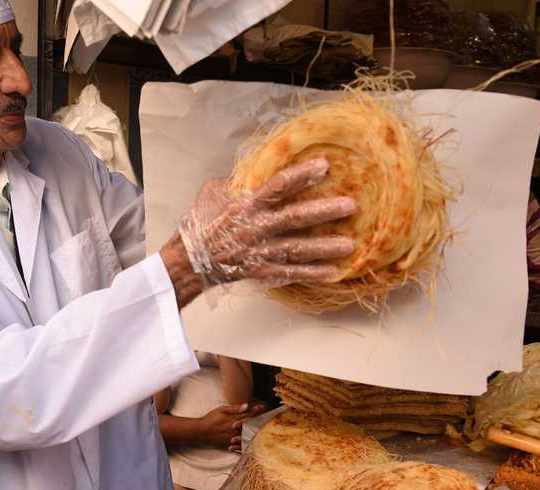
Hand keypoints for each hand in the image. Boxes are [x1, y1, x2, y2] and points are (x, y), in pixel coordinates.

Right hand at [177, 158, 356, 287]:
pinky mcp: (261, 271)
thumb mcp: (211, 195)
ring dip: (324, 247)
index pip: (277, 187)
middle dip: (324, 211)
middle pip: (295, 218)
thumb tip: (251, 172)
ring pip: (298, 249)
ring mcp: (260, 252)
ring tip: (349, 244)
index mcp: (246, 205)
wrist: (189, 262)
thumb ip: (235, 183)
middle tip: (350, 206)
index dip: (301, 175)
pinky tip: (332, 272)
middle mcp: (256, 228)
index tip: (324, 165)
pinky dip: (311, 273)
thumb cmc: (200, 225)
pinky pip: (290, 273)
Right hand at [197, 403, 265, 451]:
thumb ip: (234, 409)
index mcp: (234, 420)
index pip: (248, 415)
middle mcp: (235, 429)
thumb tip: (247, 405)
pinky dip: (247, 442)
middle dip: (259, 421)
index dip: (257, 411)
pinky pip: (241, 445)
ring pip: (248, 435)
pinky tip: (253, 441)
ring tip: (263, 429)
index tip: (263, 407)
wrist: (201, 431)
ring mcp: (233, 437)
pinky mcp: (230, 444)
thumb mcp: (221, 410)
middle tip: (267, 418)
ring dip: (255, 432)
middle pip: (251, 426)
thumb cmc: (210, 419)